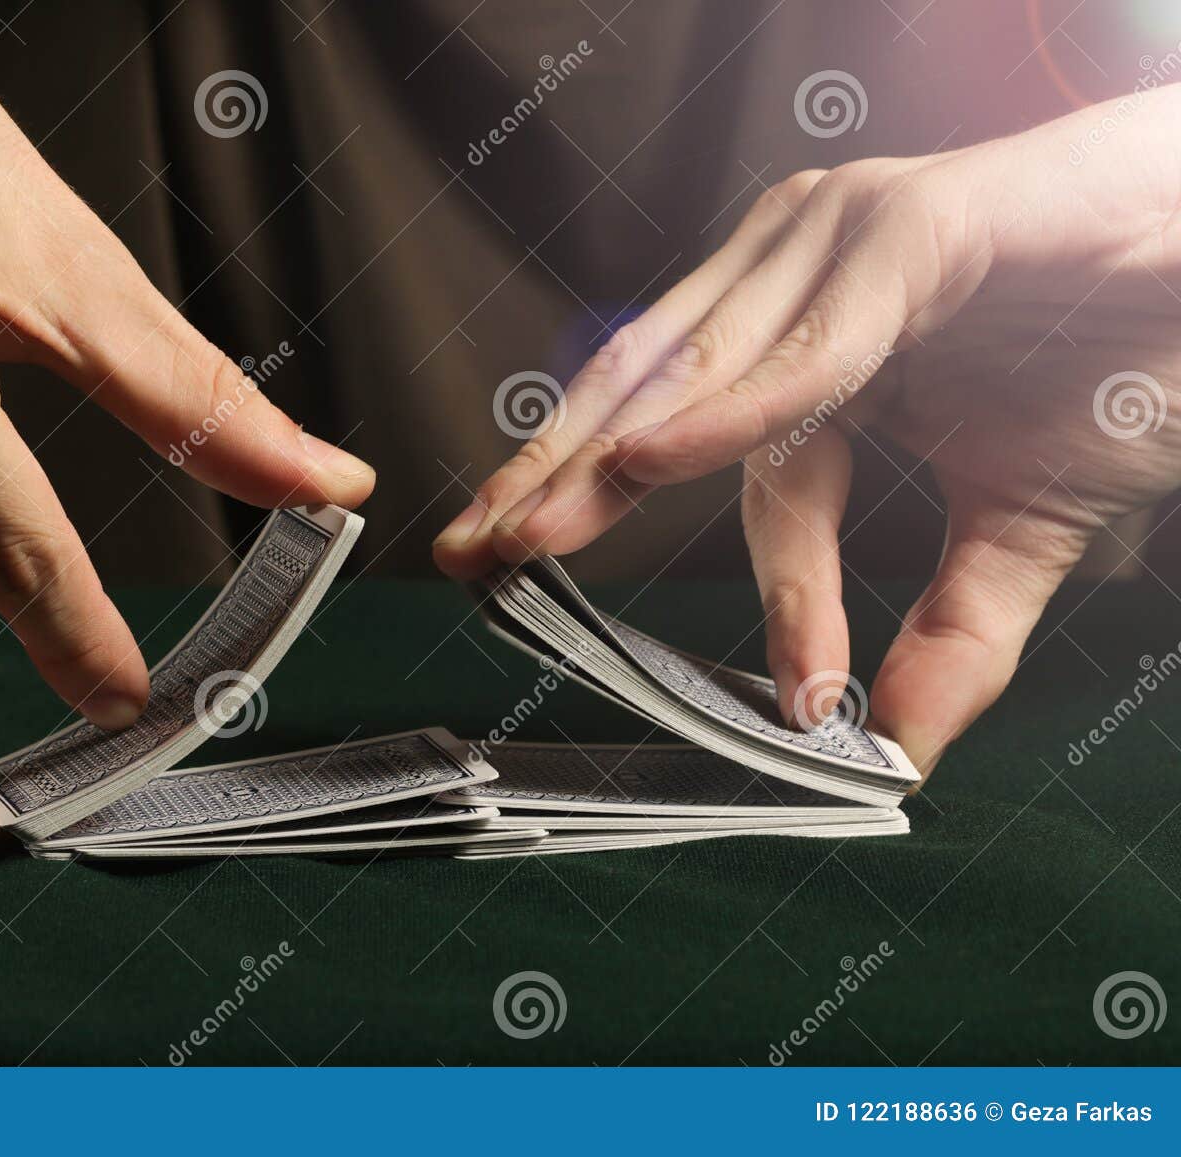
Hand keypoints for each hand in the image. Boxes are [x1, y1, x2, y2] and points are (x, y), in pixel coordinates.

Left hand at [435, 86, 1180, 776]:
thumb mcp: (1022, 526)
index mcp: (807, 342)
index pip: (695, 446)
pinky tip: (649, 468)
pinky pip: (810, 352)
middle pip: (655, 399)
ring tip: (525, 535)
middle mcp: (800, 284)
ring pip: (702, 371)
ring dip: (608, 460)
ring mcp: (842, 249)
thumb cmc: (1130, 356)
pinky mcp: (905, 232)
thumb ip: (952, 631)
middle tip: (473, 557)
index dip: (617, 517)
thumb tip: (897, 751)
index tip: (536, 589)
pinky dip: (735, 413)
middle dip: (559, 482)